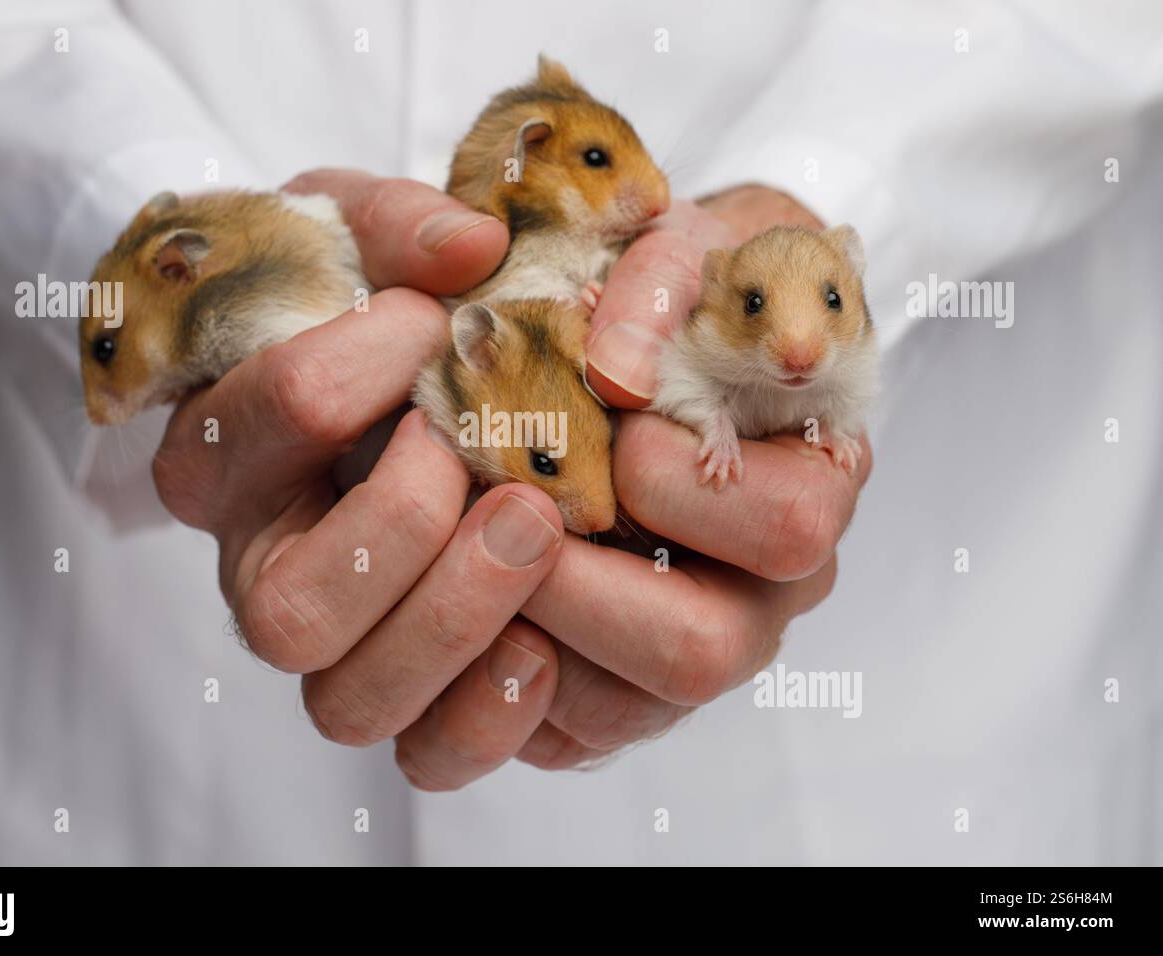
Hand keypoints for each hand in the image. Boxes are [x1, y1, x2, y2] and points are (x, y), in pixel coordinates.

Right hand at [153, 170, 578, 784]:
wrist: (408, 389)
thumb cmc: (367, 308)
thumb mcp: (360, 236)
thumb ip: (401, 227)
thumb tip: (472, 248)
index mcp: (221, 454)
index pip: (262, 423)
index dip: (359, 364)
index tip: (431, 317)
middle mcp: (260, 568)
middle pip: (287, 610)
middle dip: (400, 527)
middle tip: (489, 458)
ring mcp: (334, 644)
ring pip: (348, 700)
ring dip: (455, 619)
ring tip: (538, 528)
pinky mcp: (410, 693)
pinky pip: (427, 752)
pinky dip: (488, 715)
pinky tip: (545, 644)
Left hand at [428, 184, 868, 772]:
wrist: (630, 336)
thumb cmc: (671, 288)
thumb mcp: (682, 240)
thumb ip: (661, 279)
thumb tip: (617, 368)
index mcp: (811, 480)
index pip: (787, 525)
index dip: (684, 480)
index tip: (600, 413)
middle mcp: (764, 587)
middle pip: (705, 651)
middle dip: (582, 583)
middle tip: (505, 508)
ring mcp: (687, 647)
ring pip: (619, 710)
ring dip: (521, 632)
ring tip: (458, 544)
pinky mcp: (612, 691)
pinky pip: (559, 735)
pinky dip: (491, 683)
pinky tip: (454, 598)